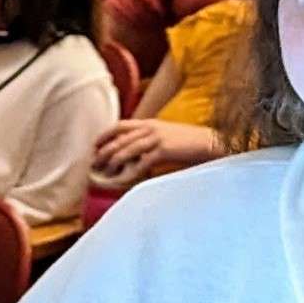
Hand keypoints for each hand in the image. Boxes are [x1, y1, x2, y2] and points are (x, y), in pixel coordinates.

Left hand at [90, 117, 219, 191]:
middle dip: (104, 151)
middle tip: (93, 163)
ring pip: (127, 149)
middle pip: (120, 138)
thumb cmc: (189, 142)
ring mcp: (156, 138)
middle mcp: (150, 128)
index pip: (120, 125)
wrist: (210, 142)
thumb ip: (150, 138)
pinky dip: (130, 172)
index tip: (94, 145)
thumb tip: (134, 151)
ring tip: (103, 173)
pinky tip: (122, 180)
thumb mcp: (166, 134)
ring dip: (113, 162)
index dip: (105, 135)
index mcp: (150, 123)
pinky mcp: (163, 150)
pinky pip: (141, 163)